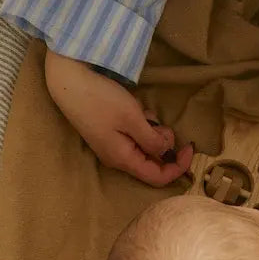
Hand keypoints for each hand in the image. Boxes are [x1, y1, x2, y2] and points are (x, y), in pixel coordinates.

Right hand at [44, 51, 192, 185]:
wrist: (68, 82)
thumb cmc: (101, 100)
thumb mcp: (133, 119)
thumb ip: (153, 140)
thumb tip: (166, 152)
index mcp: (124, 159)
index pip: (158, 177)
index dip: (178, 166)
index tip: (189, 146)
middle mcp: (117, 158)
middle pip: (152, 161)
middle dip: (163, 143)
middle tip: (161, 122)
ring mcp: (111, 145)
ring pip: (143, 145)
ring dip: (151, 130)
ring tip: (141, 111)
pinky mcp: (108, 133)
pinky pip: (133, 135)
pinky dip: (139, 123)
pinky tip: (131, 107)